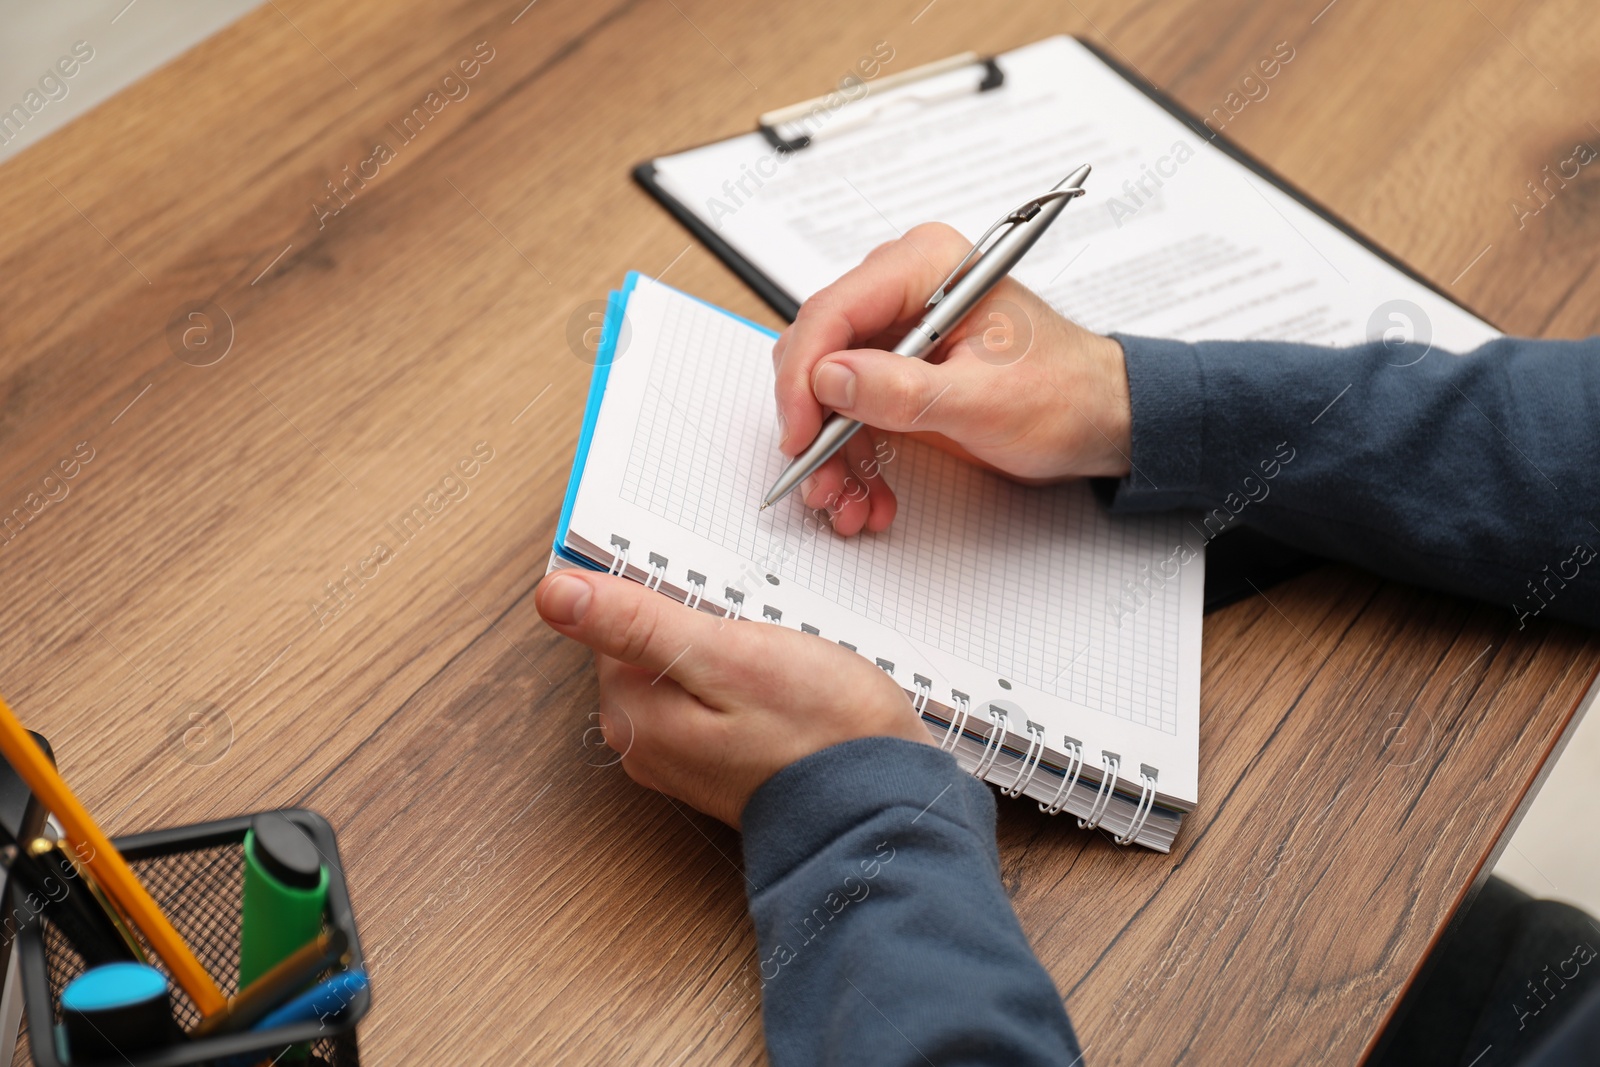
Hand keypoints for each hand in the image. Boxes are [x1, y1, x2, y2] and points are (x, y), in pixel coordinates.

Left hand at [536, 569, 931, 826]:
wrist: (883, 803)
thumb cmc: (818, 731)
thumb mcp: (725, 655)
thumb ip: (636, 624)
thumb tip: (555, 594)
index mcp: (633, 713)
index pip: (619, 621)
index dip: (675, 600)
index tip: (723, 614)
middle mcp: (646, 743)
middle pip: (650, 646)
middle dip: (703, 627)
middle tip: (759, 643)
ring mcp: (684, 757)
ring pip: (687, 669)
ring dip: (729, 653)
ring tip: (778, 668)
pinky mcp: (720, 760)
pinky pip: (716, 697)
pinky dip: (746, 682)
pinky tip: (783, 690)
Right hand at [772, 222, 1132, 534]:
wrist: (1100, 420)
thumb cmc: (1064, 394)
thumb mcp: (984, 401)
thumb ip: (904, 390)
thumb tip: (831, 379)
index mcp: (927, 268)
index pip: (834, 311)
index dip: (804, 376)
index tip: (801, 433)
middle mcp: (904, 292)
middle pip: (819, 353)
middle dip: (815, 426)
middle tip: (821, 480)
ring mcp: (897, 334)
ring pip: (827, 393)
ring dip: (831, 454)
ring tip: (848, 504)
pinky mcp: (897, 372)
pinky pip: (850, 414)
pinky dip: (852, 459)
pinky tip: (870, 496)